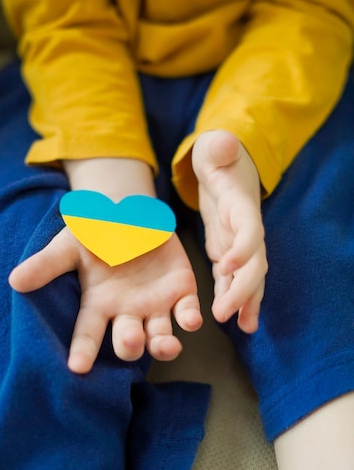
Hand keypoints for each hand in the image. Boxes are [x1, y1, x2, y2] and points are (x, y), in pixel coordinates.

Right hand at [9, 228, 201, 373]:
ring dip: (163, 344)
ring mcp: (155, 305)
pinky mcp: (181, 292)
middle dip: (129, 345)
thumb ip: (48, 264)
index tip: (77, 367)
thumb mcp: (71, 244)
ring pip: (160, 335)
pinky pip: (187, 312)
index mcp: (99, 304)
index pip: (88, 332)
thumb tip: (15, 281)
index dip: (83, 349)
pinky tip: (192, 321)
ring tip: (165, 346)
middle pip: (127, 340)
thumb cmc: (97, 233)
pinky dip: (190, 319)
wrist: (132, 213)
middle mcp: (126, 312)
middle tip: (129, 343)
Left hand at [192, 130, 266, 332]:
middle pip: (253, 263)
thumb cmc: (218, 155)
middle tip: (226, 314)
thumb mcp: (216, 146)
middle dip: (243, 290)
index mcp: (242, 206)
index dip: (242, 248)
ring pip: (247, 277)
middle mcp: (245, 229)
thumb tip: (224, 142)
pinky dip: (232, 296)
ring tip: (243, 327)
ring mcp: (238, 242)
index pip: (249, 230)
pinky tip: (233, 318)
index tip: (225, 265)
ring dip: (244, 301)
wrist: (225, 165)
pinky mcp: (226, 249)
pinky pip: (231, 277)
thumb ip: (220, 147)